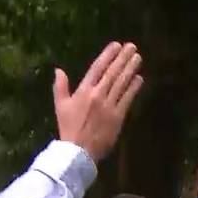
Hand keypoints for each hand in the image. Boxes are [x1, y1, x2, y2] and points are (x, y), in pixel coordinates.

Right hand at [53, 42, 143, 160]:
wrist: (78, 151)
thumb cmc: (68, 128)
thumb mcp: (60, 106)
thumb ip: (60, 87)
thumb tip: (58, 70)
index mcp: (83, 91)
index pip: (97, 68)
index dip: (108, 55)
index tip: (116, 45)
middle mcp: (97, 95)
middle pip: (112, 72)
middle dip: (123, 58)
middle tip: (132, 47)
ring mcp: (109, 106)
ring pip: (121, 83)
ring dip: (130, 69)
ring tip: (138, 58)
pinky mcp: (118, 117)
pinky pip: (127, 99)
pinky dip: (133, 88)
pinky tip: (139, 78)